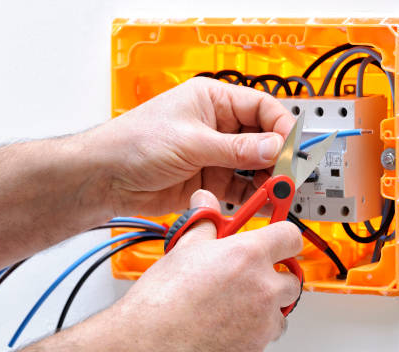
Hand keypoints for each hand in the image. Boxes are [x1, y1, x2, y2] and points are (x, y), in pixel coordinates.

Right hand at [0, 189, 301, 351]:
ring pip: (278, 306)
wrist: (141, 345)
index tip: (275, 223)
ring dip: (260, 300)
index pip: (285, 228)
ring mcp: (259, 322)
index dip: (278, 224)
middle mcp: (260, 286)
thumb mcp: (177, 243)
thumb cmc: (154, 297)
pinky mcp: (250, 350)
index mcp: (244, 253)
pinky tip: (216, 325)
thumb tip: (204, 202)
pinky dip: (246, 328)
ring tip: (226, 301)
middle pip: (288, 270)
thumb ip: (198, 221)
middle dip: (269, 268)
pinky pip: (259, 334)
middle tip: (245, 270)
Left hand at [91, 77, 294, 215]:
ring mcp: (214, 155)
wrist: (107, 177)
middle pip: (262, 139)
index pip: (262, 108)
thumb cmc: (135, 143)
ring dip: (267, 180)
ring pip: (254, 167)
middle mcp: (218, 126)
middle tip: (288, 177)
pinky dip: (251, 197)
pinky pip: (240, 189)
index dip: (280, 128)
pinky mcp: (209, 181)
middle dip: (277, 158)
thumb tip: (274, 148)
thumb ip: (236, 148)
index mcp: (213, 101)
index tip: (291, 149)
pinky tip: (261, 204)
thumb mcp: (191, 141)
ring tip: (277, 193)